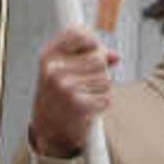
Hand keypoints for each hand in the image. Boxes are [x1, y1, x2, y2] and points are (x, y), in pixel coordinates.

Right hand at [27, 25, 116, 158]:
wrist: (48, 130)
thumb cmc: (58, 96)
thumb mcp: (64, 70)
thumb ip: (88, 57)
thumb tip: (115, 56)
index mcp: (49, 56)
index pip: (78, 33)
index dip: (92, 42)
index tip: (94, 50)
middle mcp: (55, 70)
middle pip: (98, 58)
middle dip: (100, 71)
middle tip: (88, 83)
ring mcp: (65, 87)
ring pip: (105, 79)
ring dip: (101, 90)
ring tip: (86, 96)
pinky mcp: (78, 105)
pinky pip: (106, 98)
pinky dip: (102, 104)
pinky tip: (88, 108)